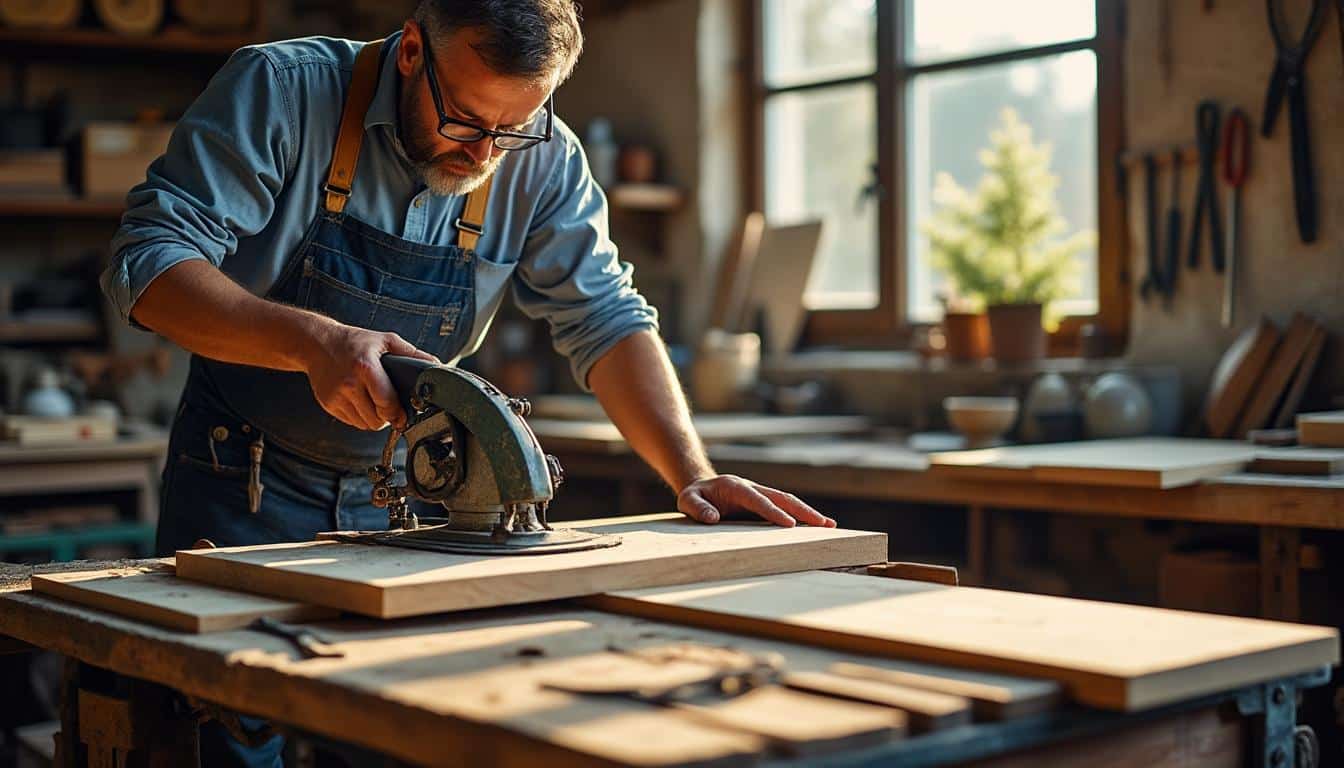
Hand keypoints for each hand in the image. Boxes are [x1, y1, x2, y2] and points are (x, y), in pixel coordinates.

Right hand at [302, 322, 438, 430]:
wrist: (317, 343)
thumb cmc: (355, 341)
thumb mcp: (386, 341)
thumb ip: (413, 354)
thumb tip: (438, 366)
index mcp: (365, 368)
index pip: (387, 404)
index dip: (398, 414)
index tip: (404, 414)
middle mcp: (349, 384)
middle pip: (377, 420)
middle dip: (388, 416)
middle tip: (390, 406)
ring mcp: (336, 396)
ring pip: (364, 424)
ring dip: (374, 419)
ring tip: (375, 402)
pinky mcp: (328, 404)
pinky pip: (352, 422)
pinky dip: (360, 417)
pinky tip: (361, 401)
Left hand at [677, 475, 834, 527]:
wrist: (701, 488)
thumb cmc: (695, 496)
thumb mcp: (688, 500)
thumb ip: (698, 508)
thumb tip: (713, 518)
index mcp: (735, 487)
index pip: (758, 500)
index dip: (773, 512)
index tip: (789, 525)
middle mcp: (753, 488)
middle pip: (782, 498)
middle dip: (802, 511)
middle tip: (822, 524)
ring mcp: (760, 495)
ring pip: (788, 501)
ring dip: (807, 513)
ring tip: (828, 526)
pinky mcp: (764, 504)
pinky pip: (785, 508)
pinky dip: (801, 516)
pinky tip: (816, 527)